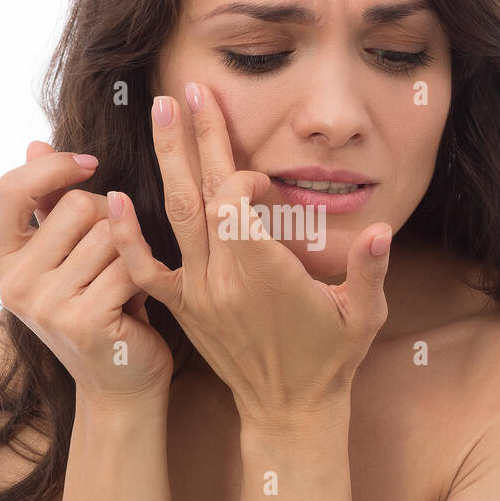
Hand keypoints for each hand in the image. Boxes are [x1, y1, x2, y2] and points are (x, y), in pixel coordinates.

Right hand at [0, 142, 172, 402]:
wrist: (122, 383)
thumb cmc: (101, 307)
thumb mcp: (69, 254)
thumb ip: (49, 202)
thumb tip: (36, 144)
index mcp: (0, 262)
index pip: (9, 189)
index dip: (52, 168)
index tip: (90, 164)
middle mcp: (12, 284)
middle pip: (77, 204)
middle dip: (111, 220)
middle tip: (112, 261)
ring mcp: (43, 305)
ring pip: (110, 232)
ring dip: (131, 253)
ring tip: (123, 285)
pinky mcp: (82, 320)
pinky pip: (130, 264)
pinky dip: (145, 277)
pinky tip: (138, 302)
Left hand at [106, 85, 391, 425]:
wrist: (289, 410)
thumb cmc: (331, 359)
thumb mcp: (364, 315)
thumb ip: (370, 269)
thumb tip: (384, 231)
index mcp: (265, 274)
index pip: (235, 203)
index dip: (242, 176)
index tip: (260, 178)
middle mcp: (224, 278)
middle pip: (202, 194)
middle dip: (195, 138)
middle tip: (186, 91)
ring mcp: (199, 292)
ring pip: (175, 216)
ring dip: (167, 162)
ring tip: (160, 113)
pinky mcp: (183, 307)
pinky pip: (147, 268)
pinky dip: (127, 235)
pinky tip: (114, 199)